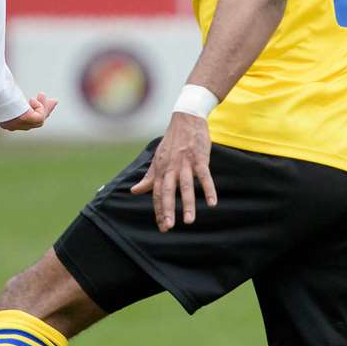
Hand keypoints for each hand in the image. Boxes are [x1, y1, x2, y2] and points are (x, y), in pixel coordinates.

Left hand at [0, 92, 57, 131]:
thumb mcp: (9, 93)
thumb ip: (18, 97)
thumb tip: (25, 91)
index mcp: (5, 121)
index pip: (25, 123)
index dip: (36, 113)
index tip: (41, 103)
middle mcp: (11, 126)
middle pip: (34, 123)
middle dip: (45, 111)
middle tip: (53, 101)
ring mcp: (17, 125)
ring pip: (39, 121)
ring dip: (44, 108)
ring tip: (42, 94)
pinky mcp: (24, 120)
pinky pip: (39, 117)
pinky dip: (40, 107)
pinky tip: (33, 99)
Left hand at [129, 112, 216, 231]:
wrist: (186, 119)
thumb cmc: (172, 141)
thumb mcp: (158, 159)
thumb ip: (149, 177)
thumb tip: (134, 191)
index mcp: (160, 169)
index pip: (158, 193)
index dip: (159, 210)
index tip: (162, 226)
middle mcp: (171, 168)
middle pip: (168, 192)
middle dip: (167, 210)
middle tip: (168, 227)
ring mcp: (185, 163)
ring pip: (185, 186)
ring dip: (187, 204)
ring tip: (189, 221)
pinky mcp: (199, 158)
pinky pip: (204, 176)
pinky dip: (208, 189)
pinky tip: (212, 203)